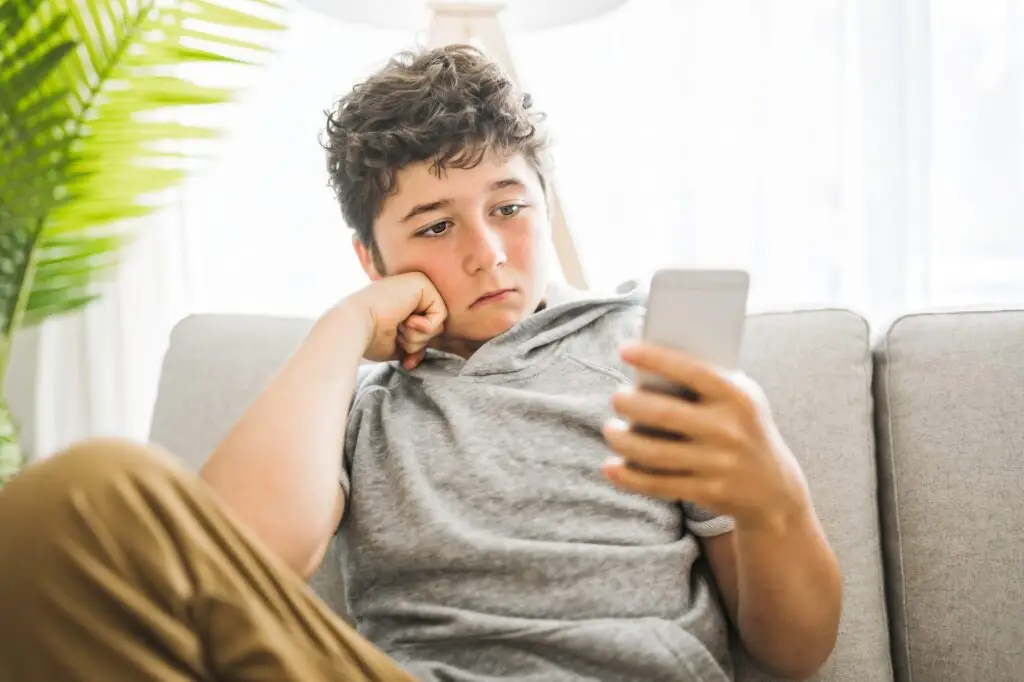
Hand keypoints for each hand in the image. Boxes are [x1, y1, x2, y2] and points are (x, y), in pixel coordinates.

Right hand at [344, 272, 446, 369]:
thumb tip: (415, 357)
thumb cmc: (368, 337)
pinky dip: (426, 327)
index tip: (407, 360)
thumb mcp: (395, 344)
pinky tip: (407, 321)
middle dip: (419, 342)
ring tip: (400, 329)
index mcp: (400, 302)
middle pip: (434, 326)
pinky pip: (441, 314)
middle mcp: (408, 290)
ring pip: (439, 321)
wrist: (355, 326)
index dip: (417, 348)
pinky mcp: (422, 282)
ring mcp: (415, 283)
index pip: (423, 329)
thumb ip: (410, 345)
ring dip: (420, 336)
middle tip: (399, 337)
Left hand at [601, 342, 811, 531]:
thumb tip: (649, 365)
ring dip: (623, 440)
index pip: (691, 371)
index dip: (655, 358)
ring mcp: (718, 464)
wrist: (775, 489)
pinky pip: (658, 484)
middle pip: (665, 414)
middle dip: (630, 404)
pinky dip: (628, 476)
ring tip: (611, 430)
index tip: (625, 349)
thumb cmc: (744, 428)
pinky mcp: (707, 491)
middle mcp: (729, 430)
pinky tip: (611, 467)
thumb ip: (705, 381)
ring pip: (656, 452)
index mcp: (737, 397)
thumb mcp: (740, 398)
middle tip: (616, 398)